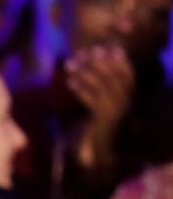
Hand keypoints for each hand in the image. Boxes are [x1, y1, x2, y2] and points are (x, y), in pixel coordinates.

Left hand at [65, 45, 133, 168]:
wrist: (105, 151)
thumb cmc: (102, 124)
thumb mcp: (103, 103)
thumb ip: (100, 86)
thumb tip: (87, 61)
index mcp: (129, 96)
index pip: (127, 73)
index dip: (116, 59)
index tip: (102, 47)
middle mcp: (127, 102)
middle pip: (113, 77)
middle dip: (97, 62)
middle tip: (81, 52)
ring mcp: (116, 112)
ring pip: (102, 87)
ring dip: (85, 73)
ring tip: (69, 64)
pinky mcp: (104, 121)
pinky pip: (93, 102)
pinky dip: (82, 91)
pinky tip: (70, 83)